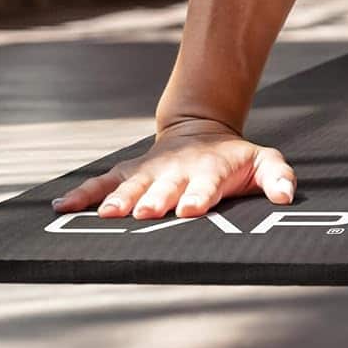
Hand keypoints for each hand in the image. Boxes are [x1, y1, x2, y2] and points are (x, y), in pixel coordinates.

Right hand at [48, 116, 296, 219]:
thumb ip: (278, 177)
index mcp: (209, 171)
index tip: (190, 208)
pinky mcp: (129, 173)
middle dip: (155, 200)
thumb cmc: (235, 159)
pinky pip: (102, 183)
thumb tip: (286, 195)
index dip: (198, 195)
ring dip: (118, 200)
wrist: (202, 132)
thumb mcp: (264, 162)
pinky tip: (61, 206)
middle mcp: (176, 171)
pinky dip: (82, 194)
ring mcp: (150, 172)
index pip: (205, 185)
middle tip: (145, 213)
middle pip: (164, 187)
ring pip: (131, 186)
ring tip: (103, 216)